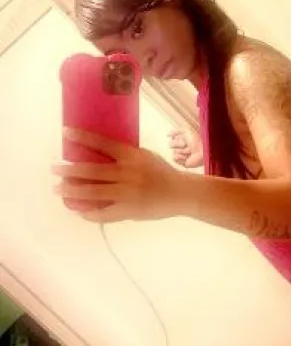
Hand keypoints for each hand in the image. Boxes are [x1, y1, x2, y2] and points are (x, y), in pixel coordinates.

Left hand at [52, 128, 182, 222]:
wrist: (181, 193)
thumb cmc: (161, 172)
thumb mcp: (144, 156)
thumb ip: (124, 156)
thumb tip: (98, 154)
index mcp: (132, 156)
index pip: (103, 144)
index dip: (83, 138)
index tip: (65, 133)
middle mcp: (127, 173)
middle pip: (92, 170)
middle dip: (69, 170)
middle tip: (54, 168)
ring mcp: (126, 193)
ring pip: (92, 192)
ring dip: (72, 191)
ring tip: (58, 189)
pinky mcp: (128, 211)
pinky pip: (103, 213)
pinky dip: (89, 212)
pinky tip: (78, 210)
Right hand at [167, 128, 202, 168]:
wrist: (201, 150)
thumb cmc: (195, 140)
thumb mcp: (186, 130)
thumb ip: (176, 131)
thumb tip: (167, 135)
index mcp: (182, 140)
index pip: (173, 139)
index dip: (178, 138)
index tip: (184, 138)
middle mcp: (181, 147)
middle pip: (171, 145)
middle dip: (178, 144)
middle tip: (185, 145)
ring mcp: (181, 155)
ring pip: (173, 152)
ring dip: (181, 150)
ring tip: (189, 151)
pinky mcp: (182, 162)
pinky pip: (174, 159)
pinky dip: (179, 157)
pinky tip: (184, 156)